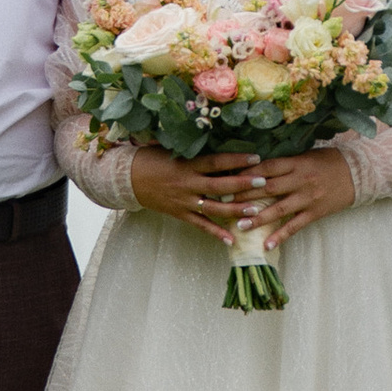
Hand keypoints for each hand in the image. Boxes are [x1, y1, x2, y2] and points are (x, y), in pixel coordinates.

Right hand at [129, 148, 263, 245]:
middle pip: (220, 185)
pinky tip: (231, 239)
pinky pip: (201, 225)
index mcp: (188, 165)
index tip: (256, 157)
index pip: (217, 162)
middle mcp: (188, 184)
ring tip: (255, 211)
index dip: (237, 160)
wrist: (127, 179)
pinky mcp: (180, 214)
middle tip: (263, 182)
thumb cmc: (152, 159)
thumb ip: (196, 154)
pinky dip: (216, 233)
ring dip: (236, 210)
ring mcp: (185, 201)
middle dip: (243, 185)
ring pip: (214, 208)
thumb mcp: (174, 152)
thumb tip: (222, 151)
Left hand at [237, 149, 357, 248]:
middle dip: (245, 195)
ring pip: (279, 209)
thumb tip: (256, 168)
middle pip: (268, 188)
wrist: (357, 173)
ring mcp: (308, 198)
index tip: (228, 178)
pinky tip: (267, 245)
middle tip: (224, 202)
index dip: (247, 173)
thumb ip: (284, 163)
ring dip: (258, 218)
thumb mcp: (305, 155)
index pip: (267, 168)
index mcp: (296, 163)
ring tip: (240, 225)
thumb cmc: (328, 161)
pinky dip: (281, 236)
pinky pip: (295, 226)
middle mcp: (300, 180)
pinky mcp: (315, 213)